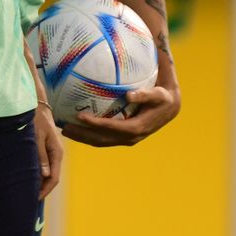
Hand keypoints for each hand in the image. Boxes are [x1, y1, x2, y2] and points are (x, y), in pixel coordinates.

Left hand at [34, 103, 62, 198]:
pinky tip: (29, 178)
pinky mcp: (45, 149)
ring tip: (27, 192)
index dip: (45, 190)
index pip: (54, 178)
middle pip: (51, 178)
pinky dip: (37, 174)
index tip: (35, 198)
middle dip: (42, 189)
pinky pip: (44, 166)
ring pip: (47, 172)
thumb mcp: (37, 137)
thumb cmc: (36, 119)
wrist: (37, 105)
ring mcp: (51, 152)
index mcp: (57, 152)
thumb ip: (41, 155)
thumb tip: (45, 175)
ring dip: (39, 182)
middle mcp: (56, 154)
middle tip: (28, 200)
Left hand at [62, 83, 180, 147]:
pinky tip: (77, 126)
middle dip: (82, 135)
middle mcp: (130, 137)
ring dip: (82, 137)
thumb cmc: (162, 96)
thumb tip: (129, 95)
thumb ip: (144, 95)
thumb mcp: (157, 94)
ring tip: (65, 129)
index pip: (112, 128)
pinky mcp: (123, 136)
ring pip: (101, 141)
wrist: (170, 107)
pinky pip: (103, 137)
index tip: (80, 117)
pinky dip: (89, 134)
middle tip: (64, 127)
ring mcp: (126, 139)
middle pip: (102, 139)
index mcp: (137, 128)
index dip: (96, 125)